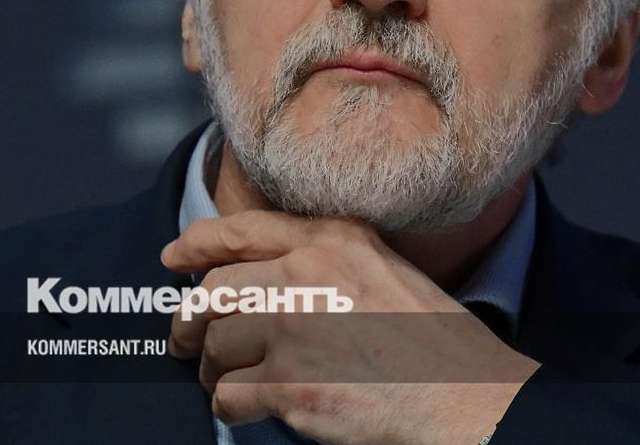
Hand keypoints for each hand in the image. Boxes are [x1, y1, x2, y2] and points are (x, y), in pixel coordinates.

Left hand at [161, 211, 539, 443]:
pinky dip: (229, 405)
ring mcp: (296, 330)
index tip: (172, 256)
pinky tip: (247, 409)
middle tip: (186, 340)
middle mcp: (308, 274)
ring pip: (217, 345)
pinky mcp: (292, 386)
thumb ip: (326, 261)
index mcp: (335, 239)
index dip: (197, 243)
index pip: (244, 231)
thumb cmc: (434, 342)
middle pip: (216, 291)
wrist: (467, 398)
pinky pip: (229, 394)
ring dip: (213, 369)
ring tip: (227, 381)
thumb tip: (259, 280)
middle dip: (191, 320)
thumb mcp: (384, 270)